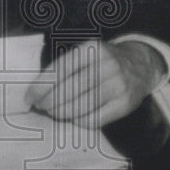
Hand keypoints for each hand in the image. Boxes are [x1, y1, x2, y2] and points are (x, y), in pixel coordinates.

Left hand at [25, 40, 166, 128]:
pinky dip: (79, 120)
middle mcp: (106, 65)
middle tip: (41, 107)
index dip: (40, 87)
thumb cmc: (102, 62)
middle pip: (68, 90)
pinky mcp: (125, 103)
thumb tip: (36, 93)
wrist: (140, 65)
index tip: (29, 98)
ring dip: (62, 113)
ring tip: (54, 112)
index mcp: (91, 49)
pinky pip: (94, 119)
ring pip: (80, 106)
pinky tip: (74, 116)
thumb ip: (63, 68)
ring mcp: (118, 84)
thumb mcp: (85, 54)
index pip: (59, 70)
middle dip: (49, 102)